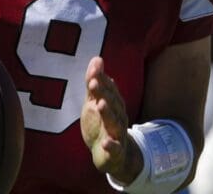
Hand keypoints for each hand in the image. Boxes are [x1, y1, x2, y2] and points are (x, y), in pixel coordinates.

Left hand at [81, 57, 141, 183]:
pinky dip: (111, 146)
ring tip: (100, 105)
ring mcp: (117, 134)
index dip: (102, 80)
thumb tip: (97, 58)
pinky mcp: (115, 151)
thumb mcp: (94, 103)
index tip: (94, 70)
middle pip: (112, 104)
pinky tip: (105, 143)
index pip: (109, 90)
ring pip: (114, 123)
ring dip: (108, 114)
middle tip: (94, 83)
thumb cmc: (102, 125)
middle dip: (104, 93)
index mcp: (114, 104)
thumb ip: (94, 83)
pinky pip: (115, 149)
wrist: (112, 155)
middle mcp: (118, 117)